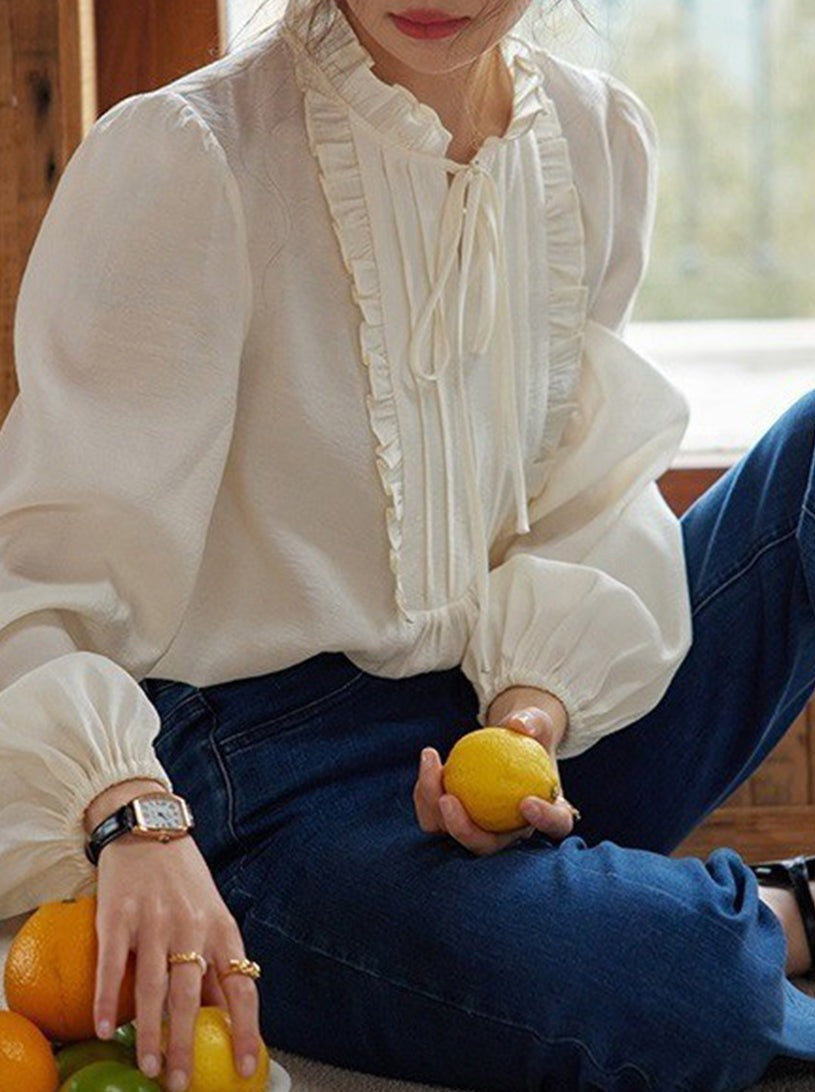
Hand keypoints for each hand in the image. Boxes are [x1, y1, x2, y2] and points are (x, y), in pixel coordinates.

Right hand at [86, 784, 261, 1090]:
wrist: (148, 827)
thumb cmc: (183, 879)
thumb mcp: (210, 913)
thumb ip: (212, 961)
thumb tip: (222, 1019)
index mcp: (221, 927)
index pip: (240, 985)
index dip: (245, 1029)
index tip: (245, 1067)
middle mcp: (191, 925)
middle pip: (191, 995)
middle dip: (188, 1045)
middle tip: (183, 1084)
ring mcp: (153, 920)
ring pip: (151, 987)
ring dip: (149, 1033)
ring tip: (150, 1069)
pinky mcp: (117, 915)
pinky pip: (111, 966)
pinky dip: (106, 1001)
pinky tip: (105, 1030)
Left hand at [412, 689, 579, 857]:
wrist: (506, 742)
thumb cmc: (527, 734)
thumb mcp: (535, 721)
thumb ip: (532, 721)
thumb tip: (519, 725)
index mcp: (548, 811)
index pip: (555, 825)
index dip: (545, 820)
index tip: (527, 802)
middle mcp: (513, 831)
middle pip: (489, 846)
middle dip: (464, 831)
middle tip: (448, 798)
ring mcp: (482, 830)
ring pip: (454, 835)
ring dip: (433, 807)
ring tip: (432, 765)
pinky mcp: (456, 821)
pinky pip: (435, 817)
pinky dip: (426, 793)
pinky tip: (430, 760)